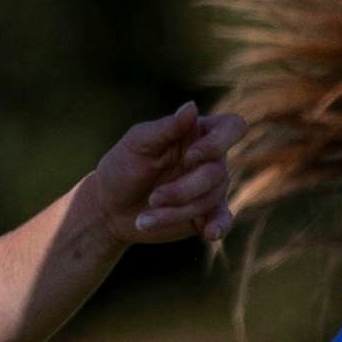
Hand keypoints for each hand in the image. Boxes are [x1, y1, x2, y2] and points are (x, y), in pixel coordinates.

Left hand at [85, 103, 245, 244]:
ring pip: (209, 199)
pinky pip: (222, 219)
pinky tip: (210, 235)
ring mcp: (211, 187)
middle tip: (153, 198)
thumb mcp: (137, 143)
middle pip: (216, 172)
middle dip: (183, 189)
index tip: (190, 157)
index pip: (232, 127)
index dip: (219, 142)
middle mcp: (210, 159)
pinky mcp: (207, 213)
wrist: (110, 208)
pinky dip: (219, 227)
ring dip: (176, 211)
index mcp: (197, 133)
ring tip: (144, 220)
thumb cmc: (122, 167)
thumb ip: (166, 127)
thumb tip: (192, 106)